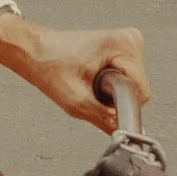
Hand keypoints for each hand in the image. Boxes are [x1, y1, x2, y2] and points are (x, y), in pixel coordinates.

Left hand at [0, 13, 148, 129]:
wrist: (35, 50)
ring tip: (88, 81)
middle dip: (115, 98)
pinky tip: (92, 77)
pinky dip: (110, 85)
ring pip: (132, 86)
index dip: (120, 105)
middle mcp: (130, 39)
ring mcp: (127, 42)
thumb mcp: (76, 101)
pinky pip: (126, 79)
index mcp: (124, 44)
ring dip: (112, 92)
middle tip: (89, 88)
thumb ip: (105, 119)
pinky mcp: (122, 48)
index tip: (98, 99)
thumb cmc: (49, 65)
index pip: (141, 92)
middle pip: (137, 89)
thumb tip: (125, 136)